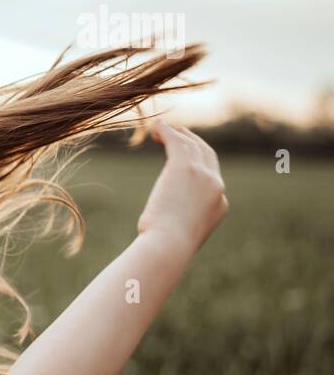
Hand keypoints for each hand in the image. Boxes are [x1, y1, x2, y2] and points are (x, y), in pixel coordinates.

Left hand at [136, 118, 228, 253]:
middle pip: (208, 155)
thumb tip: (162, 224)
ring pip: (192, 145)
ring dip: (177, 134)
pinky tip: (155, 128)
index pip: (211, 179)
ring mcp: (203, 175)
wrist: (169, 244)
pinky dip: (166, 132)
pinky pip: (176, 141)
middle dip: (194, 142)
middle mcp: (216, 186)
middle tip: (178, 135)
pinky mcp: (185, 167)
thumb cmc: (166, 246)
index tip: (182, 160)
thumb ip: (180, 223)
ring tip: (161, 129)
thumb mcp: (179, 234)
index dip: (198, 166)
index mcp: (220, 204)